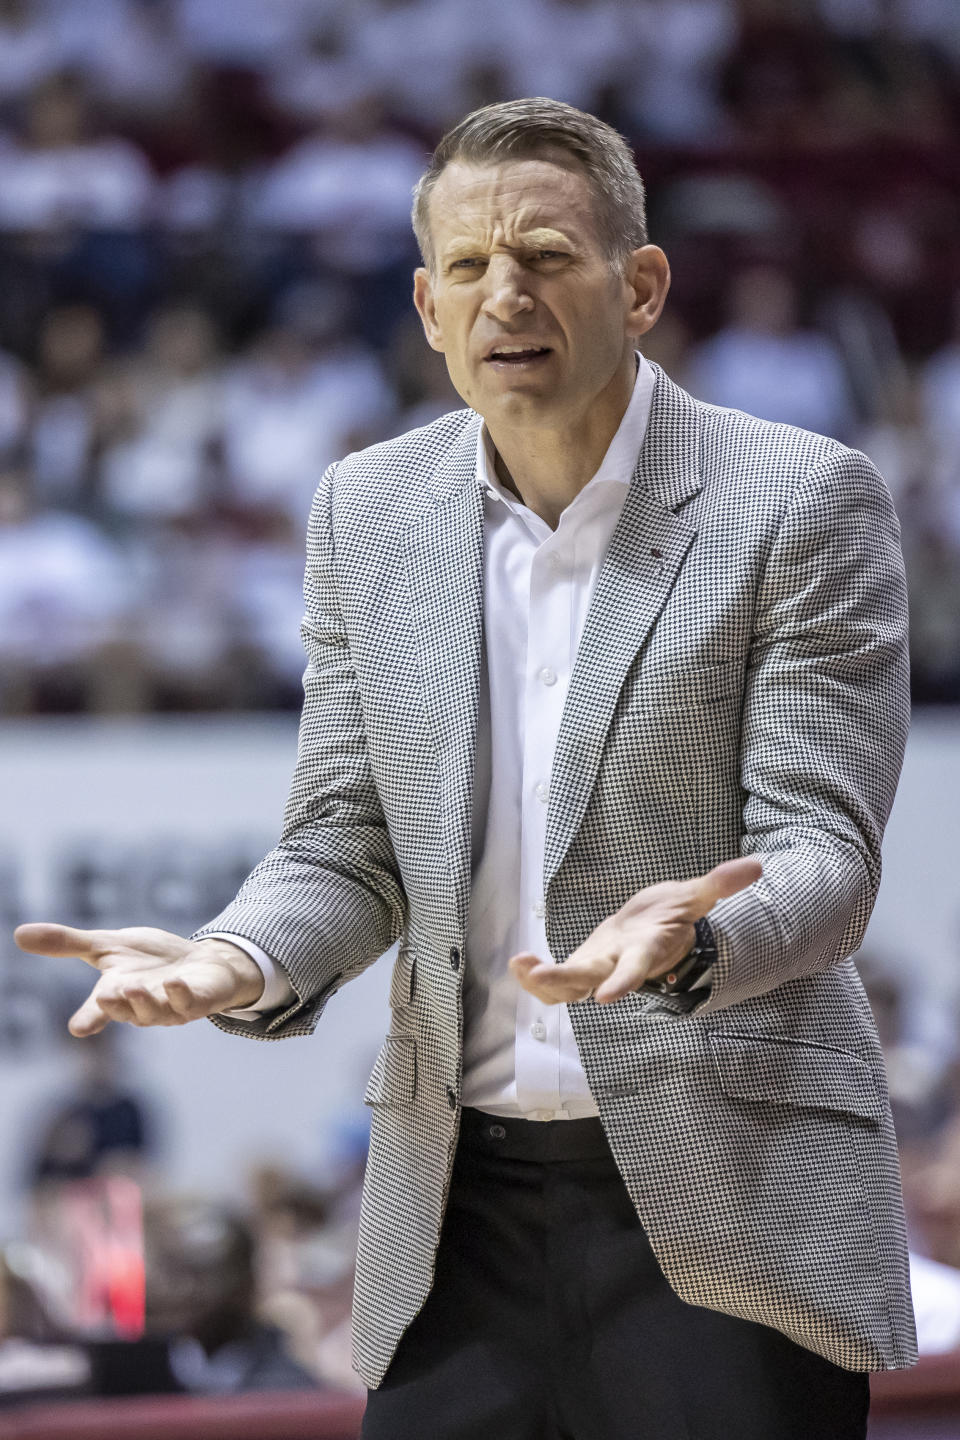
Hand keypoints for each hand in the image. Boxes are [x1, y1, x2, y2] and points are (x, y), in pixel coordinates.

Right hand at [13, 924, 265, 1036]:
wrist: (200, 961)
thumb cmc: (151, 959)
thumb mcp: (107, 945)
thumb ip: (67, 943)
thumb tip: (18, 934)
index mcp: (117, 994)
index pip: (99, 1011)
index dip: (89, 1018)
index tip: (78, 1027)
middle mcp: (142, 1006)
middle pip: (128, 1013)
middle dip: (118, 1006)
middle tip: (106, 994)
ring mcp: (171, 1007)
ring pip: (156, 1013)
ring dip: (145, 1001)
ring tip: (134, 986)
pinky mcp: (198, 1001)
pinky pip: (190, 1004)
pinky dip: (181, 995)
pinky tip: (174, 982)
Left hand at [508, 857, 761, 1005]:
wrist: (656, 934)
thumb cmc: (672, 917)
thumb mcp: (694, 897)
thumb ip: (719, 884)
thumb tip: (756, 865)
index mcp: (644, 952)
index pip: (635, 968)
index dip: (623, 981)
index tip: (606, 996)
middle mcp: (617, 966)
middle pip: (589, 980)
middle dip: (565, 980)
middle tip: (542, 976)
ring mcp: (595, 970)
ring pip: (566, 987)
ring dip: (541, 982)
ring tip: (519, 965)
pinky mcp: (580, 967)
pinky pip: (555, 981)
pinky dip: (535, 976)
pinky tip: (518, 963)